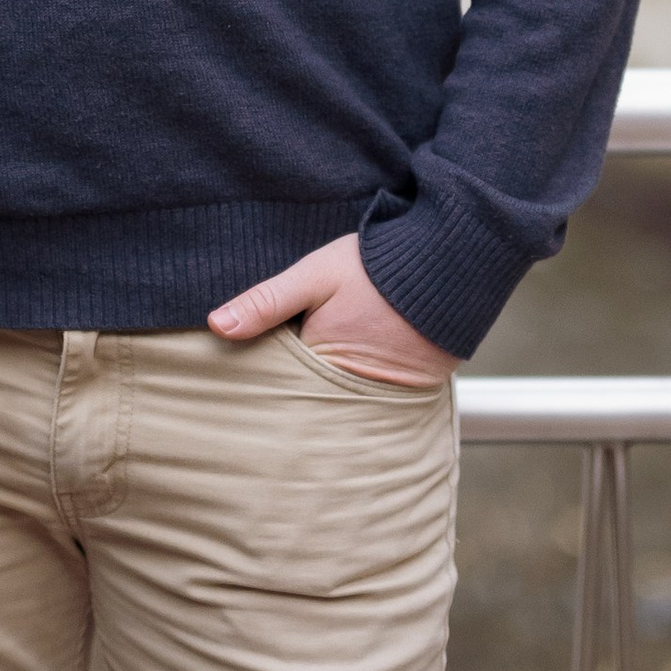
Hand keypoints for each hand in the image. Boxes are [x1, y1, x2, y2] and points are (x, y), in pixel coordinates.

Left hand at [208, 234, 459, 386]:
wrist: (453, 265)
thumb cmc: (380, 267)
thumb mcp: (316, 275)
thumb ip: (267, 301)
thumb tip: (217, 325)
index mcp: (323, 365)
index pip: (277, 383)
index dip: (260, 372)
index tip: (238, 369)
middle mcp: (352, 394)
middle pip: (305, 401)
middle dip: (288, 390)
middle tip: (279, 368)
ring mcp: (382, 399)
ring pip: (335, 404)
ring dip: (321, 393)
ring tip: (312, 372)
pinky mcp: (407, 396)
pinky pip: (367, 402)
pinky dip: (354, 391)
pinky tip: (345, 373)